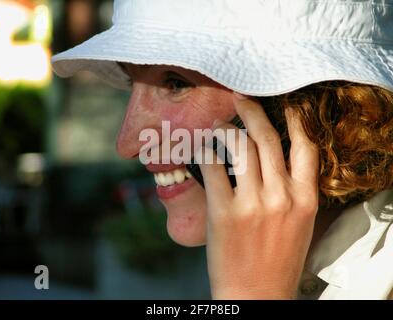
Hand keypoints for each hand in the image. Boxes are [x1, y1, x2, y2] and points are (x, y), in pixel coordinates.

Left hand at [198, 93, 318, 298]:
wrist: (257, 294)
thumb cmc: (279, 257)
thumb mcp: (300, 221)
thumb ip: (293, 188)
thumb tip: (274, 154)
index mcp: (305, 199)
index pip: (305, 146)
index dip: (294, 119)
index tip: (283, 103)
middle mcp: (281, 196)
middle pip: (266, 137)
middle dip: (251, 110)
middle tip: (240, 97)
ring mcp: (252, 203)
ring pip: (238, 147)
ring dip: (225, 129)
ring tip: (219, 125)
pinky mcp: (223, 212)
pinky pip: (213, 168)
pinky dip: (207, 152)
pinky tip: (203, 148)